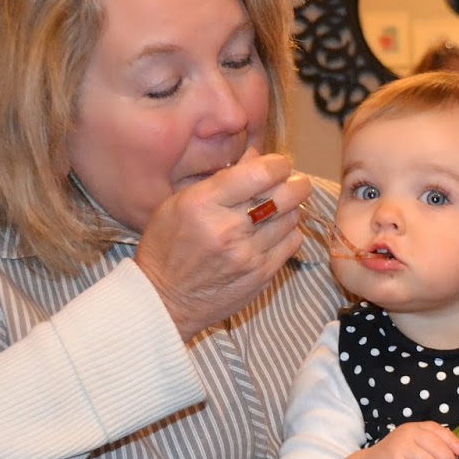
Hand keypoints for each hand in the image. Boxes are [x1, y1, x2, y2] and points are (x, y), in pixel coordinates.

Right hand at [134, 149, 312, 339]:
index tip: (278, 165)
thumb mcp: (178, 203)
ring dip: (290, 209)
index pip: (259, 173)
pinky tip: (276, 232)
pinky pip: (292, 243)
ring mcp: (248, 255)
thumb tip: (256, 158)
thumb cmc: (166, 246)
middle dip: (295, 184)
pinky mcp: (261, 275)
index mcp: (204, 204)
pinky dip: (289, 232)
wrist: (163, 300)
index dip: (277, 164)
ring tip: (279, 209)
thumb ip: (219, 180)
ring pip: (291, 218)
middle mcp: (228, 228)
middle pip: (284, 195)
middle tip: (294, 183)